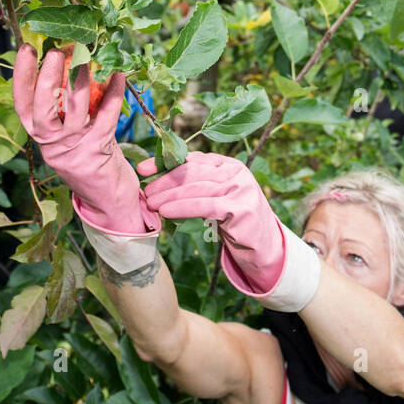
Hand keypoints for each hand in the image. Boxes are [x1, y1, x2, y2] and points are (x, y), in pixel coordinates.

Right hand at [12, 44, 157, 234]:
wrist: (108, 199)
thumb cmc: (88, 156)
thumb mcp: (68, 134)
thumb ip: (64, 107)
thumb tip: (71, 60)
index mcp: (39, 136)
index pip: (22, 104)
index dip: (21, 76)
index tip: (25, 49)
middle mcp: (52, 144)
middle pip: (42, 109)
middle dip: (47, 78)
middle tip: (54, 51)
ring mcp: (74, 149)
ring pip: (75, 112)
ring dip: (81, 81)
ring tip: (87, 57)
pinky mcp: (98, 153)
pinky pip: (106, 118)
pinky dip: (112, 95)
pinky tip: (118, 76)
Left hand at [139, 152, 285, 295]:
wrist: (261, 243)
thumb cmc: (231, 218)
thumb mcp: (214, 195)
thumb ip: (195, 184)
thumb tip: (157, 180)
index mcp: (227, 163)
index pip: (191, 159)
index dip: (165, 163)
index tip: (143, 170)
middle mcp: (235, 171)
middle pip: (193, 172)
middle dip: (165, 181)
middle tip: (145, 192)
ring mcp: (240, 188)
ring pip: (197, 188)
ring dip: (169, 196)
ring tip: (151, 203)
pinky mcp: (240, 208)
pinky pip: (205, 206)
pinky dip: (182, 208)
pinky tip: (166, 212)